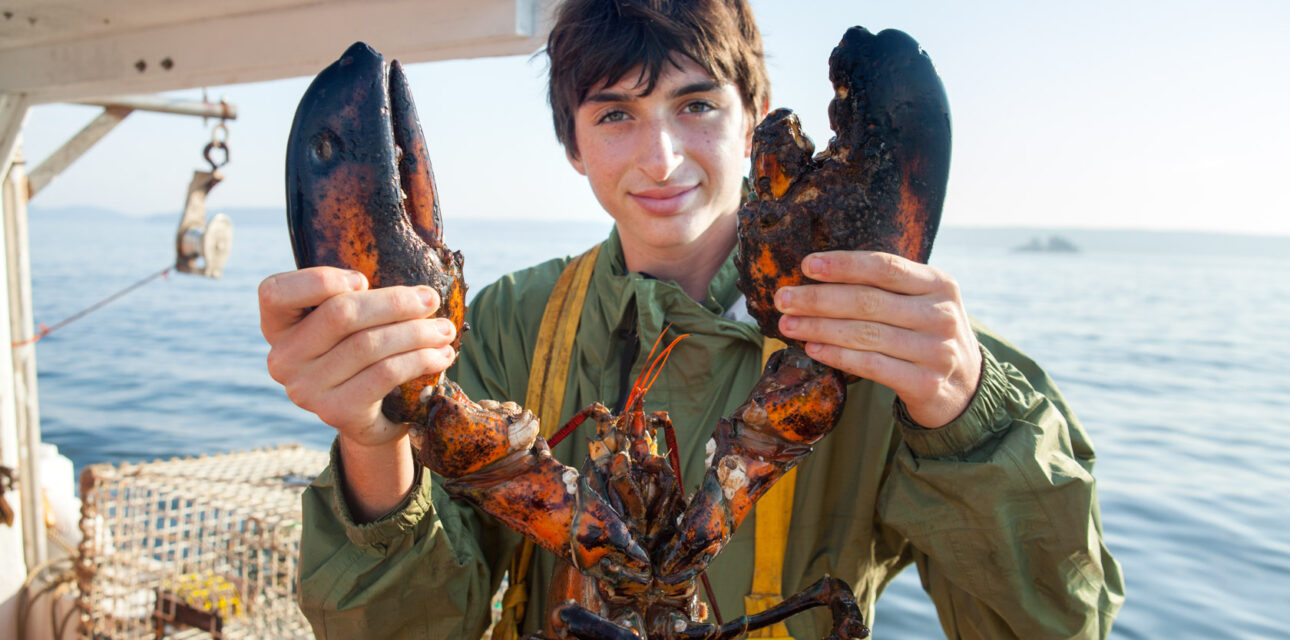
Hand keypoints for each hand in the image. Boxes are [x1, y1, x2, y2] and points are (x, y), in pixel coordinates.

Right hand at [258, 266, 457, 445]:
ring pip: (369, 345)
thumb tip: (419, 293)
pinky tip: (441, 356)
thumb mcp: (348, 324)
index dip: (319, 280)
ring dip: (417, 333)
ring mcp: (306, 389)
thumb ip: (358, 299)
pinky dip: (420, 360)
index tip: (363, 279)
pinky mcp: (336, 412)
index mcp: (277, 326)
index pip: (274, 292)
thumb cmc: (359, 354)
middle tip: (430, 299)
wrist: (367, 416)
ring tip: (444, 330)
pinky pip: (385, 374)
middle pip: (340, 314)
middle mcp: (283, 359)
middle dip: (394, 303)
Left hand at [774, 251, 981, 427]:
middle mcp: (941, 315)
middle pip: (868, 302)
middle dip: (819, 299)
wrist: (966, 388)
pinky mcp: (924, 383)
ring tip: (788, 325)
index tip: (806, 265)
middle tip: (784, 299)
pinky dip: (836, 356)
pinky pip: (870, 365)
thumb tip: (819, 275)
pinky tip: (813, 349)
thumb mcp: (921, 302)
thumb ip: (885, 287)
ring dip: (819, 328)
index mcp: (939, 284)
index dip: (844, 265)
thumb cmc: (927, 335)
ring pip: (865, 334)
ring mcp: (935, 351)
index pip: (885, 267)